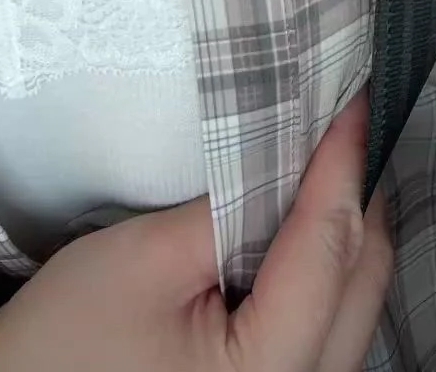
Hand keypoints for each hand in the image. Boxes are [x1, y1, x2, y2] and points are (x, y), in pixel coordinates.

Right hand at [0, 90, 391, 371]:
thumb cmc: (73, 331)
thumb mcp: (147, 257)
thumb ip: (227, 213)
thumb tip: (290, 161)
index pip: (328, 253)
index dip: (343, 169)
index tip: (353, 103)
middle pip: (362, 287)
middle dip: (360, 200)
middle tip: (346, 124)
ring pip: (355, 312)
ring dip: (347, 238)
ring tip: (332, 166)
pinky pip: (330, 331)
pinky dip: (327, 275)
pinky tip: (309, 231)